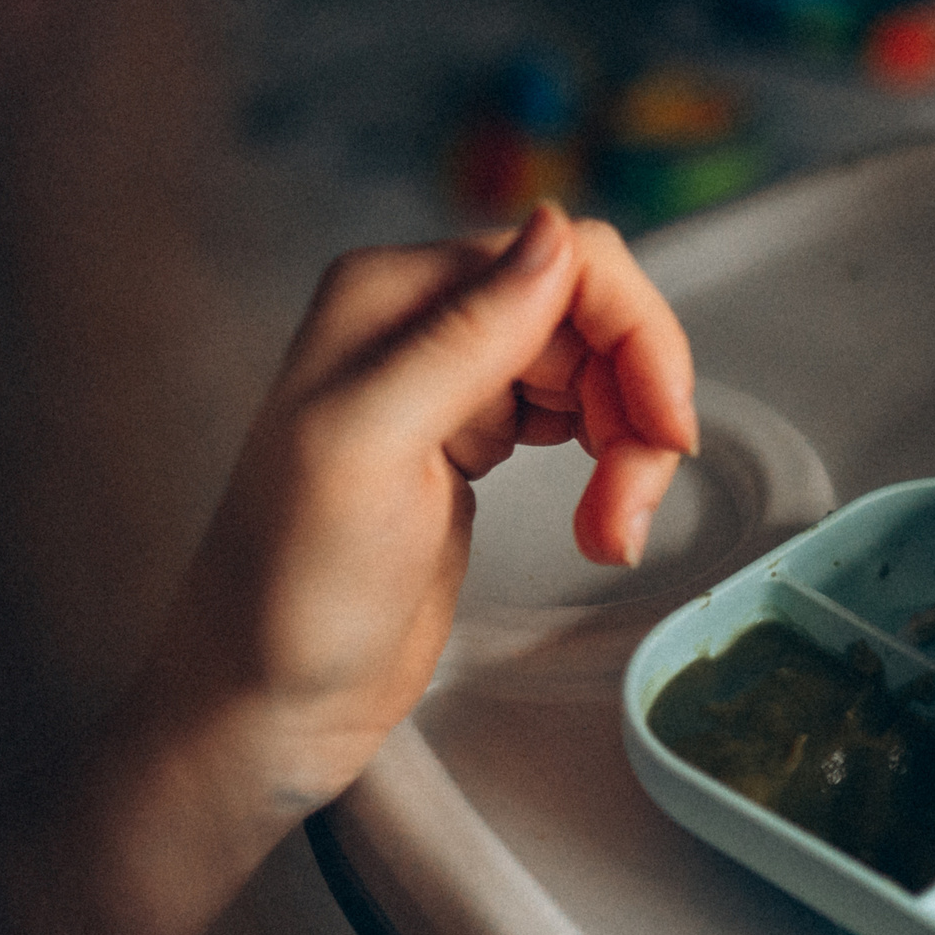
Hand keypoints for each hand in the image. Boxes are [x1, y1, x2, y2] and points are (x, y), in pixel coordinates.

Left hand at [171, 203, 696, 803]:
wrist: (269, 703)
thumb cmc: (292, 594)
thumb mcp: (372, 452)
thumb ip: (465, 336)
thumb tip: (558, 231)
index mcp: (393, 295)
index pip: (568, 262)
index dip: (638, 339)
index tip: (665, 432)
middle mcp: (426, 318)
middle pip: (598, 317)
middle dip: (638, 407)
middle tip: (630, 507)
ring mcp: (455, 377)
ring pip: (603, 368)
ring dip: (631, 448)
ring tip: (612, 532)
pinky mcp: (479, 433)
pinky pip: (584, 413)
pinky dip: (613, 467)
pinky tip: (600, 524)